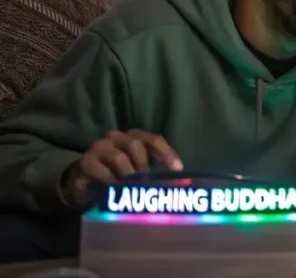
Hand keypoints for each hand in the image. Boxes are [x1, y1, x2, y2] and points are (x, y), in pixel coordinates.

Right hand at [61, 130, 182, 207]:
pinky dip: (111, 181)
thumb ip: (152, 174)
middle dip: (143, 165)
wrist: (84, 181)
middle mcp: (117, 138)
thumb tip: (174, 184)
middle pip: (135, 145)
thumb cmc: (117, 175)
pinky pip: (101, 170)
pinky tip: (115, 191)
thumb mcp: (137, 173)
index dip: (166, 153)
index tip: (178, 169)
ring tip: (132, 189)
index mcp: (134, 138)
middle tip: (147, 183)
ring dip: (129, 175)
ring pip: (119, 158)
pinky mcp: (86, 162)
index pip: (153, 140)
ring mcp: (99, 148)